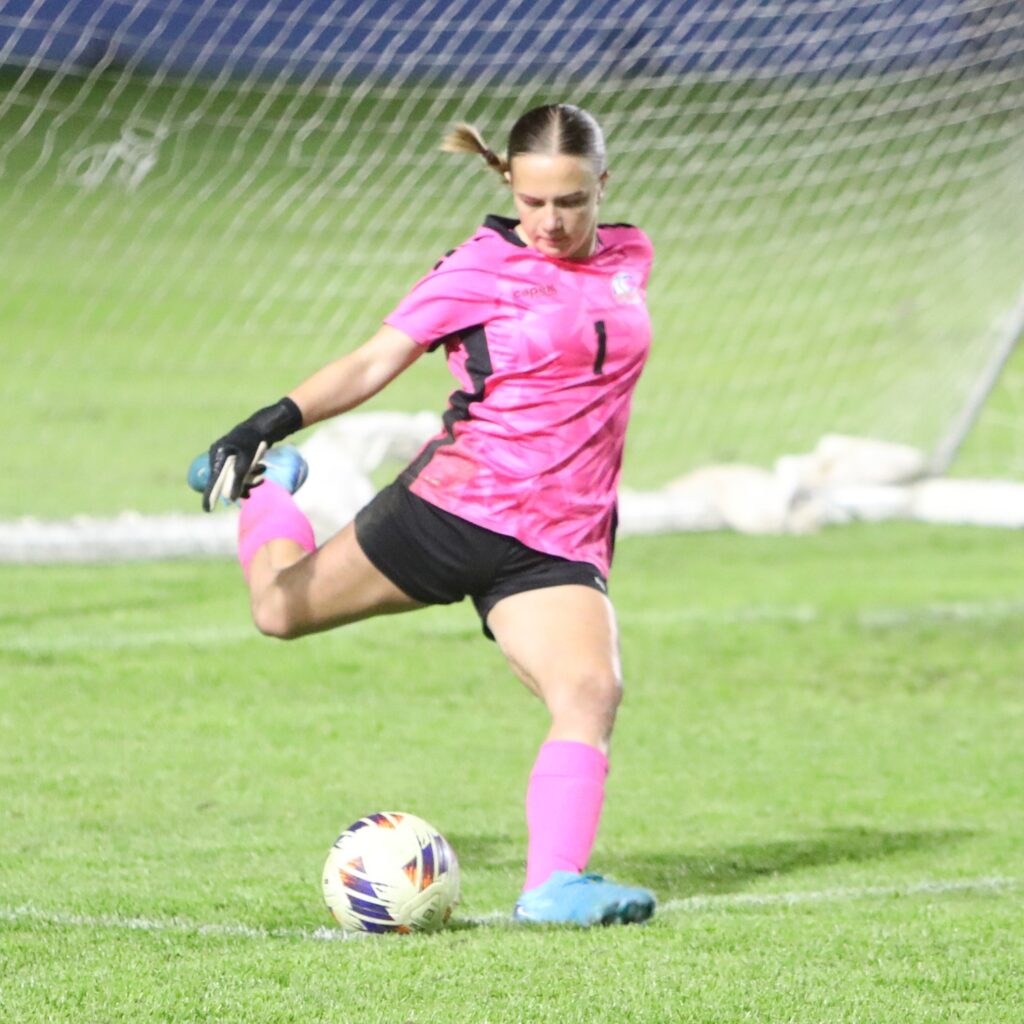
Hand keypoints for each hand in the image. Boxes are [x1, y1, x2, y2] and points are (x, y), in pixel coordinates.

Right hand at [200, 397, 302, 511]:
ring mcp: (224, 455)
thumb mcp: (247, 461)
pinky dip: (249, 473)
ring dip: (248, 479)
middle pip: (225, 480)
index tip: (207, 510)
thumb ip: (238, 478)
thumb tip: (230, 498)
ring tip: (262, 471)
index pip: (214, 479)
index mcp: (217, 455)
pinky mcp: (233, 456)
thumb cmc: (254, 442)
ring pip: (234, 476)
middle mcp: (218, 455)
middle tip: (251, 492)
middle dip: (240, 485)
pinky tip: (261, 469)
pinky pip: (238, 470)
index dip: (210, 495)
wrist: (263, 426)